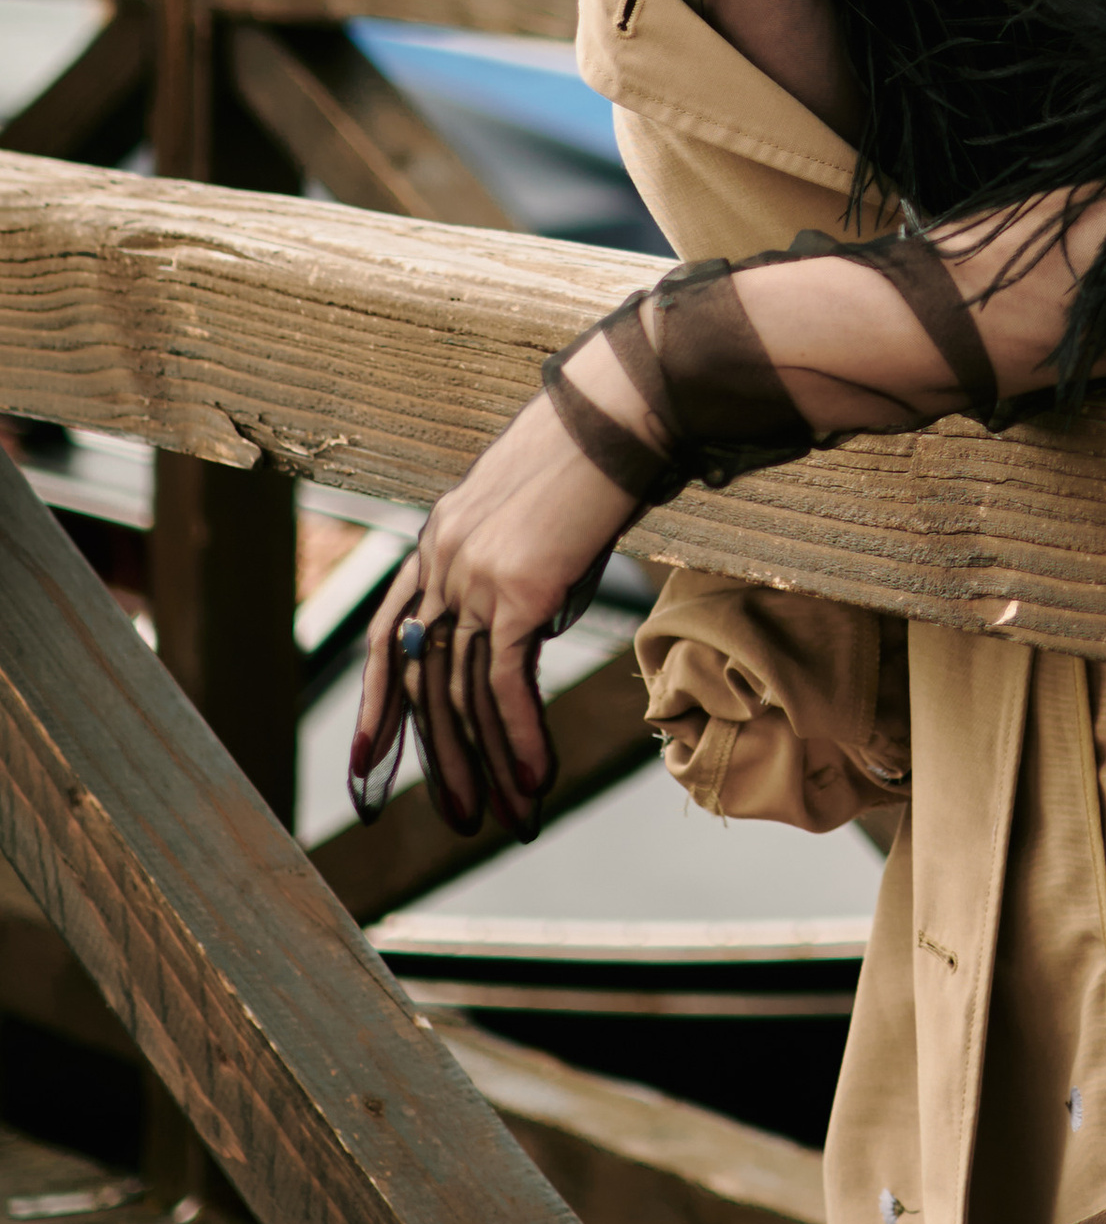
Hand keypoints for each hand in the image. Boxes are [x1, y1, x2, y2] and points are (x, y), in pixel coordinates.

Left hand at [348, 393, 646, 840]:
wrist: (620, 406)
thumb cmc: (596, 445)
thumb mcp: (537, 508)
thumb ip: (517, 563)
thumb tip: (531, 617)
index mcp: (437, 538)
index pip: (385, 637)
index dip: (376, 704)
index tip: (367, 761)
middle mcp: (442, 559)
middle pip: (421, 678)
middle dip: (438, 756)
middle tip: (458, 815)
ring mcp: (473, 575)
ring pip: (463, 692)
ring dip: (487, 763)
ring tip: (507, 817)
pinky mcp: (516, 590)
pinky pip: (507, 683)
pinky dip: (519, 737)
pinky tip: (535, 778)